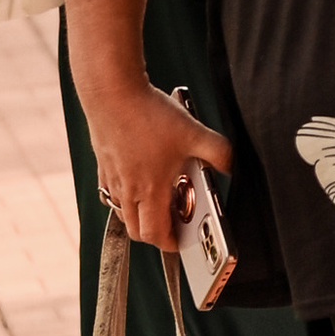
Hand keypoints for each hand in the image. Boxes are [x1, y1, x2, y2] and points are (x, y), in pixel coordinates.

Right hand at [93, 86, 234, 251]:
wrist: (111, 91)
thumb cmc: (148, 112)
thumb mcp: (194, 131)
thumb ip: (218, 152)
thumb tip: (230, 168)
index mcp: (150, 190)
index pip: (156, 235)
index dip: (171, 244)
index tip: (183, 239)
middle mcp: (128, 191)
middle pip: (137, 231)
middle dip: (156, 234)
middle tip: (174, 221)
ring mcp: (113, 179)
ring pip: (123, 214)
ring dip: (140, 215)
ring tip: (159, 198)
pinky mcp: (104, 166)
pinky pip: (112, 194)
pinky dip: (126, 197)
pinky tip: (139, 178)